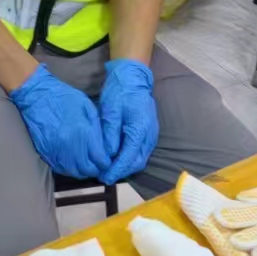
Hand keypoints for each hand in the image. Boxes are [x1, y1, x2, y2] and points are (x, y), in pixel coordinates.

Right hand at [8, 66, 112, 181]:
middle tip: (98, 165)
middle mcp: (70, 147)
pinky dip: (69, 169)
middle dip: (95, 169)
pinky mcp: (46, 153)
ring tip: (86, 165)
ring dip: (82, 171)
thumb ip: (97, 128)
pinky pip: (60, 169)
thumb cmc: (63, 98)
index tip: (107, 161)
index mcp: (83, 133)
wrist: (35, 96)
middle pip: (87, 170)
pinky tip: (72, 162)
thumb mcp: (87, 106)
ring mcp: (56, 152)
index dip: (106, 163)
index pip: (100, 159)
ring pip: (74, 172)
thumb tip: (103, 146)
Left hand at [99, 59, 158, 181]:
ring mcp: (151, 135)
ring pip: (140, 159)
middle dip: (122, 171)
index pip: (129, 157)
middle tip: (105, 175)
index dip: (117, 169)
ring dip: (126, 166)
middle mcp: (149, 135)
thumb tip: (108, 155)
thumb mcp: (110, 111)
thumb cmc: (120, 92)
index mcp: (140, 129)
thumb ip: (110, 134)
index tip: (105, 177)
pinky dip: (130, 158)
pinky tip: (117, 158)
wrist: (133, 78)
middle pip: (137, 162)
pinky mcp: (148, 133)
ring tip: (109, 169)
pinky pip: (140, 152)